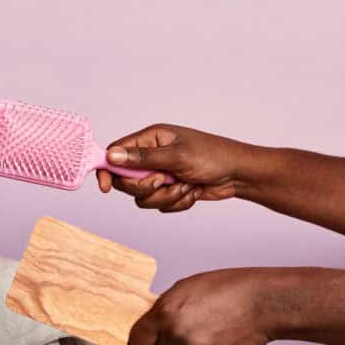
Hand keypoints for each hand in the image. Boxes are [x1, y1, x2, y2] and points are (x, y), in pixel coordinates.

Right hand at [95, 124, 250, 212]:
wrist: (238, 175)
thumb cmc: (213, 157)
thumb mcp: (176, 156)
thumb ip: (142, 158)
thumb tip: (111, 155)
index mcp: (150, 139)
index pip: (115, 153)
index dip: (107, 170)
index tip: (106, 187)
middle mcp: (151, 156)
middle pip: (125, 180)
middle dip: (145, 187)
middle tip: (162, 181)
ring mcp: (160, 174)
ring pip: (142, 197)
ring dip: (165, 197)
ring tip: (184, 186)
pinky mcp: (168, 190)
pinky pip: (158, 205)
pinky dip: (175, 202)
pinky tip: (191, 191)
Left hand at [128, 269, 279, 344]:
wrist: (262, 302)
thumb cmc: (227, 290)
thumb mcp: (184, 289)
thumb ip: (163, 310)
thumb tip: (149, 325)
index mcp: (165, 314)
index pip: (136, 342)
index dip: (143, 342)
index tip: (147, 342)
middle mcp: (177, 337)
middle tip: (183, 335)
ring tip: (208, 334)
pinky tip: (221, 341)